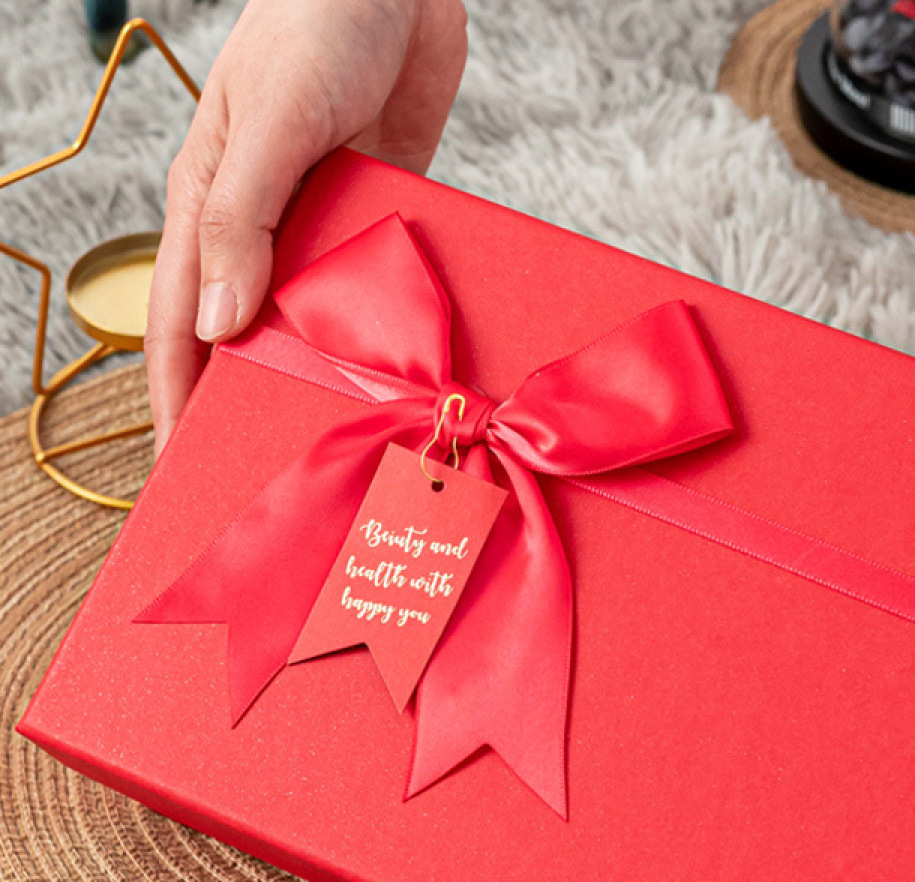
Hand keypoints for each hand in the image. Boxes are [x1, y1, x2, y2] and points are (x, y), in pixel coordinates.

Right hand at [145, 0, 466, 453]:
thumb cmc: (316, 27)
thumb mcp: (268, 123)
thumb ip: (242, 219)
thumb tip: (221, 324)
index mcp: (211, 207)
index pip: (181, 323)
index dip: (177, 396)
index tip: (182, 463)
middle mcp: (263, 230)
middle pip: (247, 337)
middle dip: (249, 400)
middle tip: (267, 471)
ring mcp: (324, 230)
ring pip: (314, 323)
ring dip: (322, 379)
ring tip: (340, 444)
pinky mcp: (380, 222)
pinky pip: (376, 290)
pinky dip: (385, 333)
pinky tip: (404, 380)